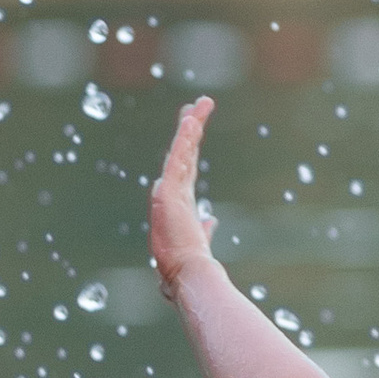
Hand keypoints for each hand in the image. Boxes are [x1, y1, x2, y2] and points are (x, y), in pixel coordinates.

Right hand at [151, 95, 220, 298]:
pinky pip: (177, 159)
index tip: (194, 127)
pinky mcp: (167, 192)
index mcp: (182, 201)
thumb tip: (211, 220)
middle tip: (198, 105)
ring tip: (200, 106)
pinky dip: (184, 140)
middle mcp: (174, 192)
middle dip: (191, 128)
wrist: (185, 272)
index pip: (187, 166)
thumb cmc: (187, 263)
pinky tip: (190, 122)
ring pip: (181, 152)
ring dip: (191, 128)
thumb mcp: (198, 239)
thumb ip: (204, 227)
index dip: (190, 146)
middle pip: (184, 153)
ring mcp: (169, 191)